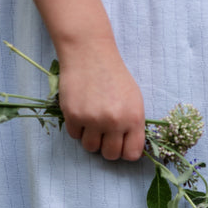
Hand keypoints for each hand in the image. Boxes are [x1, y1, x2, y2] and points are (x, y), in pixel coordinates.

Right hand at [58, 42, 144, 160]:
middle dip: (107, 146)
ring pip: (91, 148)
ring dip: (91, 138)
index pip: (132, 154)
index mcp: (134, 118)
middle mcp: (115, 121)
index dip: (125, 151)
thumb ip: (134, 126)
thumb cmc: (114, 77)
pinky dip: (77, 127)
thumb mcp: (134, 100)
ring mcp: (93, 120)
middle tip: (104, 132)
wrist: (89, 53)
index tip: (121, 143)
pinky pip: (75, 136)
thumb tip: (128, 151)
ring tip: (92, 121)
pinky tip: (81, 111)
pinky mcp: (73, 115)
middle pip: (110, 155)